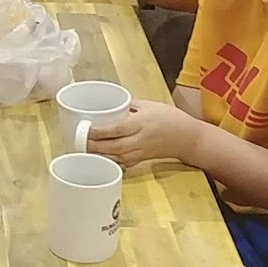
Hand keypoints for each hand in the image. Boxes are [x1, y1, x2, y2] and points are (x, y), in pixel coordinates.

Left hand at [86, 101, 205, 169]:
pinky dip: (111, 161)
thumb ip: (130, 105)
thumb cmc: (170, 118)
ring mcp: (141, 152)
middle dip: (95, 146)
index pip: (117, 129)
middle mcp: (140, 140)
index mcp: (141, 123)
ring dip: (100, 155)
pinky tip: (100, 158)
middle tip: (80, 142)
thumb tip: (111, 104)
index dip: (100, 131)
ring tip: (85, 150)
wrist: (188, 138)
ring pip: (117, 157)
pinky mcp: (141, 159)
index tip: (87, 129)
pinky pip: (123, 162)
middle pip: (113, 147)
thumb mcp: (150, 105)